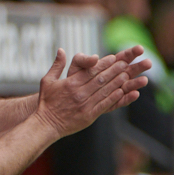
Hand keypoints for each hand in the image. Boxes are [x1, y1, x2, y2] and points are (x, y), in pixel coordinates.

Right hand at [35, 46, 150, 136]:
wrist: (46, 124)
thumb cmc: (46, 102)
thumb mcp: (47, 80)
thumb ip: (56, 65)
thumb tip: (61, 50)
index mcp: (71, 83)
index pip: (91, 70)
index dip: (103, 64)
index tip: (113, 58)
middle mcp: (79, 93)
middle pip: (100, 79)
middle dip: (114, 71)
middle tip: (125, 64)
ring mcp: (85, 105)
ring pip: (104, 91)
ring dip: (117, 82)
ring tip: (127, 75)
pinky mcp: (89, 116)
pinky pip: (104, 105)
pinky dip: (113, 98)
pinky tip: (122, 92)